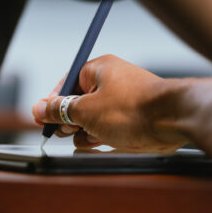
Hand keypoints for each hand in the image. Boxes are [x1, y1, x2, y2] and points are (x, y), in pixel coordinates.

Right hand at [32, 54, 189, 151]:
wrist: (172, 120)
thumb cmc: (133, 109)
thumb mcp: (86, 110)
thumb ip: (60, 110)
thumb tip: (39, 108)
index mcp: (97, 71)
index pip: (66, 85)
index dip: (52, 103)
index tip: (42, 119)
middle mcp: (110, 82)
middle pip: (78, 102)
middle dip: (69, 119)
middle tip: (64, 130)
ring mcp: (121, 100)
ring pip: (92, 117)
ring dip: (84, 130)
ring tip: (86, 136)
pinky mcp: (130, 116)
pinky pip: (107, 125)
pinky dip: (99, 134)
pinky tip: (96, 141)